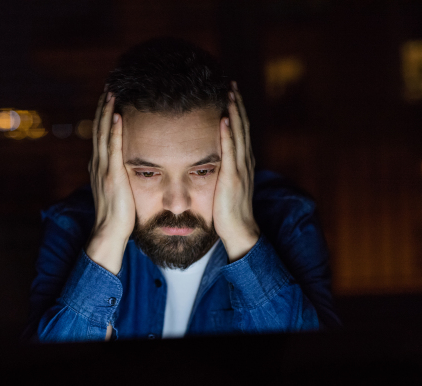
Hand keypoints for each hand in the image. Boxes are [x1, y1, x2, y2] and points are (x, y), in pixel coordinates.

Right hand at [85, 89, 135, 274]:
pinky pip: (113, 149)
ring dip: (107, 112)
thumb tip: (120, 166)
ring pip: (103, 134)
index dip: (102, 115)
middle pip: (98, 128)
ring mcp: (104, 169)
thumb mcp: (114, 190)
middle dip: (102, 106)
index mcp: (99, 166)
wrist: (109, 233)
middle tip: (108, 86)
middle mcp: (98, 164)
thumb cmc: (117, 215)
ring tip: (111, 92)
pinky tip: (118, 115)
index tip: (108, 97)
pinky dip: (115, 131)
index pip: (99, 134)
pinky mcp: (112, 176)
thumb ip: (114, 175)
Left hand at [213, 81, 259, 261]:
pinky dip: (227, 133)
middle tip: (231, 83)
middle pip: (242, 126)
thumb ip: (222, 170)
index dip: (237, 111)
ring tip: (229, 92)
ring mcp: (240, 169)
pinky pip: (230, 151)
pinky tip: (223, 118)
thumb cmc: (229, 211)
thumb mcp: (225, 185)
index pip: (240, 131)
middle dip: (237, 104)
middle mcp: (244, 162)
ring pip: (238, 134)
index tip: (230, 93)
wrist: (238, 231)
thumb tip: (212, 160)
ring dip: (234, 112)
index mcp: (242, 163)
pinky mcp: (232, 177)